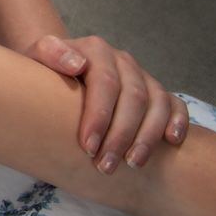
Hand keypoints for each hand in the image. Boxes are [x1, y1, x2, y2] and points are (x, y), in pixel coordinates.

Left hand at [29, 34, 187, 171]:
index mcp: (96, 50)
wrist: (59, 68)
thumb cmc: (45, 70)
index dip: (100, 115)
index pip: (105, 82)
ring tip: (132, 164)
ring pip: (157, 103)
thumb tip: (76, 63)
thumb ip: (49, 52)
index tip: (88, 146)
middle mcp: (123, 60)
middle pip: (133, 97)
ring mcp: (142, 76)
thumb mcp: (36, 57)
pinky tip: (171, 142)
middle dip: (121, 135)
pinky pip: (175, 104)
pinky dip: (178, 121)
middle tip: (106, 166)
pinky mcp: (156, 92)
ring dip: (148, 137)